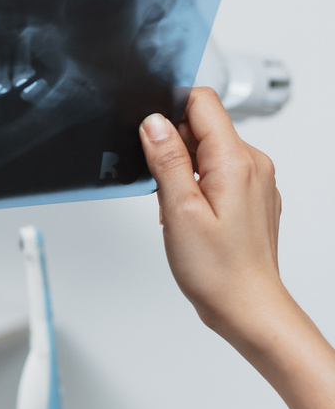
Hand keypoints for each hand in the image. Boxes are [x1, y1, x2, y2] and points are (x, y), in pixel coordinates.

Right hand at [138, 87, 290, 349]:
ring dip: (185, 169)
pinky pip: (220, 171)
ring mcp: (257, 180)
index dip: (170, 111)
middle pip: (204, 125)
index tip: (152, 139)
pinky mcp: (253, 196)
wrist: (247, 307)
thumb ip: (167, 159)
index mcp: (236, 160)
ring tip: (180, 208)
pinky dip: (199, 185)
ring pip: (210, 150)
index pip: (202, 101)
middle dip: (174, 147)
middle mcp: (254, 164)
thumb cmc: (218, 270)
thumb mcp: (179, 210)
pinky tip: (193, 216)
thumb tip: (153, 121)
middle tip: (165, 188)